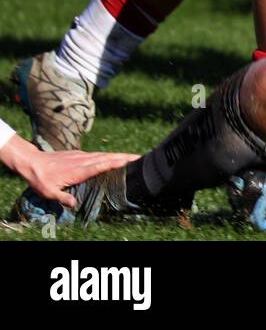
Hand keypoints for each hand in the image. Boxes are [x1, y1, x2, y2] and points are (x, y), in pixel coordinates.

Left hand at [2, 136, 138, 209]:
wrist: (32, 162)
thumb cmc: (40, 179)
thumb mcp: (49, 192)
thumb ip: (63, 198)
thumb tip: (74, 204)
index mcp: (78, 170)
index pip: (101, 165)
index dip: (116, 162)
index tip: (130, 160)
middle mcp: (83, 160)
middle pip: (107, 157)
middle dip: (123, 156)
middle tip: (139, 157)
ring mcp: (81, 156)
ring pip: (103, 154)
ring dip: (118, 155)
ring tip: (131, 157)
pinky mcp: (79, 154)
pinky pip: (97, 155)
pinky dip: (108, 156)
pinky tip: (112, 158)